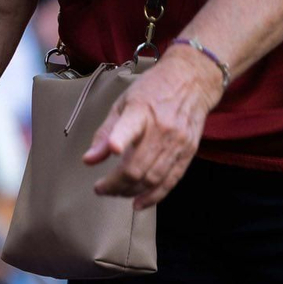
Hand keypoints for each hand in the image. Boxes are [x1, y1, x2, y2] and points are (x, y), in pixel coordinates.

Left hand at [83, 47, 224, 208]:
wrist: (193, 79)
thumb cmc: (152, 90)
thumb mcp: (123, 103)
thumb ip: (105, 133)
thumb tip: (88, 161)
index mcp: (141, 110)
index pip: (131, 126)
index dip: (120, 138)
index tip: (112, 149)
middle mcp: (162, 128)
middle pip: (137, 166)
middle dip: (114, 184)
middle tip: (100, 189)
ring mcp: (178, 142)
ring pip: (152, 178)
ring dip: (130, 192)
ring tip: (115, 193)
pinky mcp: (189, 151)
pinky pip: (171, 180)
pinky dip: (154, 196)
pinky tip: (138, 203)